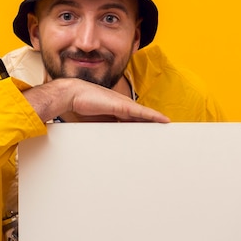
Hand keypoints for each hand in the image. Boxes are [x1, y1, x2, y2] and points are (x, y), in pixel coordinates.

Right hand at [23, 78, 169, 123]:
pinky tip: (164, 121)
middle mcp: (121, 107)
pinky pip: (143, 113)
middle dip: (152, 126)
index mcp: (114, 112)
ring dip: (156, 122)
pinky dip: (155, 116)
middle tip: (164, 135)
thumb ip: (102, 132)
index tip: (150, 136)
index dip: (142, 127)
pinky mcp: (123, 106)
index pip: (132, 121)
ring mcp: (123, 106)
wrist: (71, 95)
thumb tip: (106, 146)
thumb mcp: (93, 125)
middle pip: (141, 119)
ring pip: (145, 116)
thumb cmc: (78, 108)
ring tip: (168, 129)